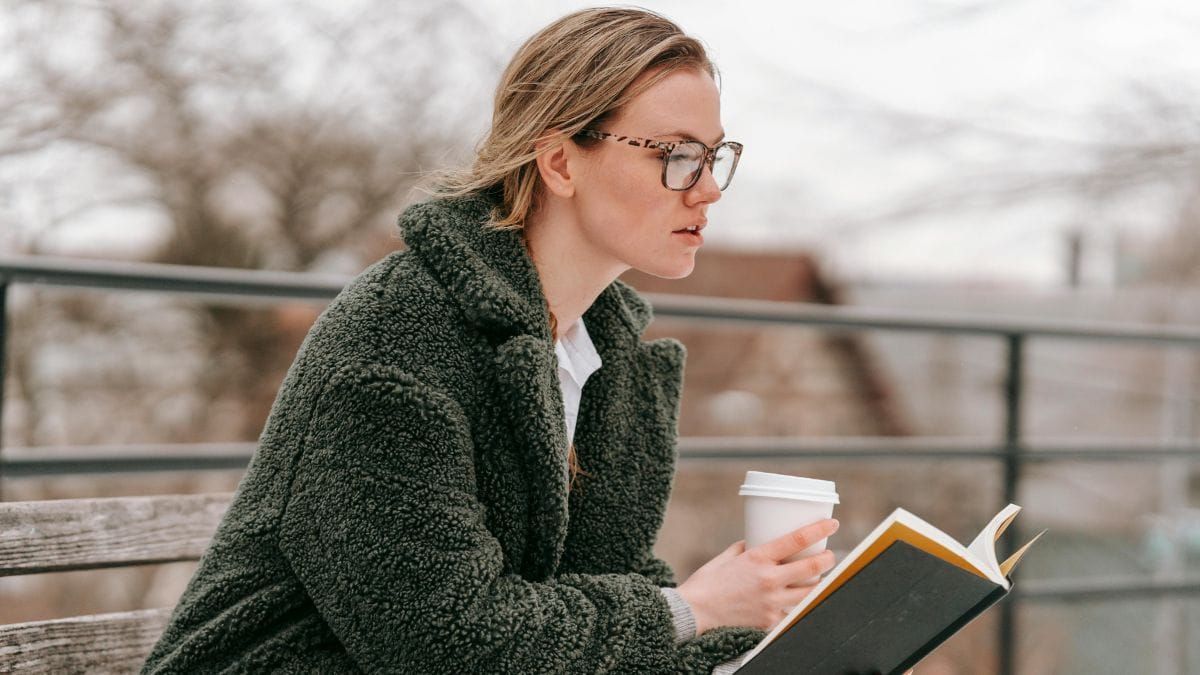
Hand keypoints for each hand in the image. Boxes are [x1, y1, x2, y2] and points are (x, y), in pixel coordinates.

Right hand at [676, 518, 838, 633]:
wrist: (694, 613)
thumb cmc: (707, 582)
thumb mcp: (727, 557)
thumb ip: (745, 548)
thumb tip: (756, 542)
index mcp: (758, 558)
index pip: (797, 540)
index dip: (819, 529)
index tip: (832, 524)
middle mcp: (769, 579)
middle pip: (812, 568)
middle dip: (828, 560)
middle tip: (830, 556)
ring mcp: (772, 602)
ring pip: (810, 593)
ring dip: (818, 584)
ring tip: (819, 579)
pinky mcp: (770, 621)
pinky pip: (792, 612)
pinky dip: (796, 605)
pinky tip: (797, 602)